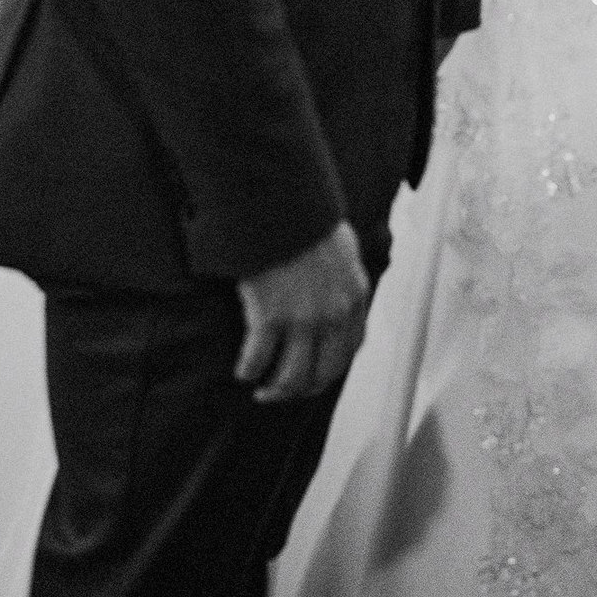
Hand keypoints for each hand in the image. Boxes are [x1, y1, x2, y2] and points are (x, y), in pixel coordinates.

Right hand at [235, 220, 369, 403]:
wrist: (284, 206)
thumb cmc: (309, 221)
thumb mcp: (343, 250)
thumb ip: (342, 279)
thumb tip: (337, 294)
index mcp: (354, 296)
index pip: (349, 350)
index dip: (330, 371)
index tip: (315, 377)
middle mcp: (333, 314)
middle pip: (322, 373)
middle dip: (301, 390)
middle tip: (283, 391)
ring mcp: (303, 318)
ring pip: (291, 377)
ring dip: (274, 390)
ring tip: (261, 388)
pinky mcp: (270, 317)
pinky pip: (257, 360)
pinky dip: (248, 370)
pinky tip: (242, 370)